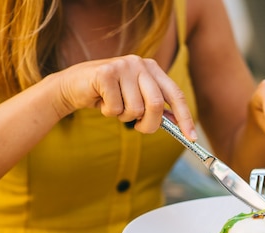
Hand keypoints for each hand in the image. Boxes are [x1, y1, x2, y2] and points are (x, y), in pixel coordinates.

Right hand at [53, 54, 196, 138]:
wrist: (74, 86)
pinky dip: (109, 113)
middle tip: (140, 128)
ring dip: (124, 117)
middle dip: (149, 124)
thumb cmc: (109, 95)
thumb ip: (157, 108)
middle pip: (156, 105)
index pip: (176, 94)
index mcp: (153, 69)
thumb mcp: (137, 100)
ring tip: (114, 106)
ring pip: (135, 109)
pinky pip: (116, 108)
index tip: (191, 136)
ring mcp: (123, 66)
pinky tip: (101, 101)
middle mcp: (140, 63)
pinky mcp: (105, 73)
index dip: (184, 117)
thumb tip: (179, 125)